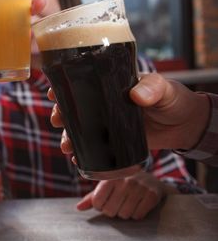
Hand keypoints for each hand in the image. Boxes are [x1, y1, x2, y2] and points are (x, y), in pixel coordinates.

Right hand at [50, 73, 210, 155]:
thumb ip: (153, 89)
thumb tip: (136, 95)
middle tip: (57, 120)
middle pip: (74, 106)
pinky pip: (93, 147)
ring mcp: (107, 123)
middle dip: (60, 114)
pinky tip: (77, 158)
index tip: (54, 92)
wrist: (185, 126)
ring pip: (80, 128)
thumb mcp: (164, 89)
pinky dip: (82, 153)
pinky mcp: (113, 141)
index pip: (82, 82)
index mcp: (111, 85)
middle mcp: (104, 103)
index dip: (64, 86)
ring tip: (66, 146)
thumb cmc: (174, 100)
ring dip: (68, 136)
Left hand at [76, 171, 164, 219]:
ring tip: (128, 203)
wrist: (151, 180)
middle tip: (118, 203)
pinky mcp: (152, 195)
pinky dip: (137, 214)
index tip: (105, 201)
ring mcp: (139, 187)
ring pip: (124, 215)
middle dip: (112, 211)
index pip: (97, 202)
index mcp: (110, 177)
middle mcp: (124, 180)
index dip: (100, 206)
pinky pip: (138, 215)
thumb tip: (78, 208)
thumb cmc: (123, 184)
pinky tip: (138, 205)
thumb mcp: (106, 186)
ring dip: (125, 213)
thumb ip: (92, 197)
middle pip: (110, 211)